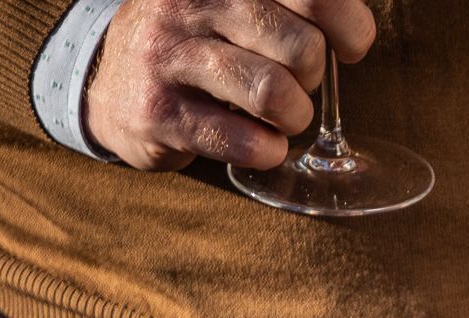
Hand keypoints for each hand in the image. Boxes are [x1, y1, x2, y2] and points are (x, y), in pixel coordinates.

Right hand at [83, 0, 375, 173]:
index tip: (351, 46)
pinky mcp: (158, 111)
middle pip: (302, 47)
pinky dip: (268, 151)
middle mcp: (186, 2)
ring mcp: (166, 55)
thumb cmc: (199, 44)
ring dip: (295, 117)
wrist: (112, 86)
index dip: (350, 25)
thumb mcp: (236, 6)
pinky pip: (243, 141)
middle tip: (295, 83)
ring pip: (274, 93)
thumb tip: (356, 34)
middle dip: (313, 78)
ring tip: (281, 117)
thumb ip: (292, 8)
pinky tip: (260, 144)